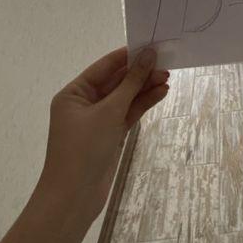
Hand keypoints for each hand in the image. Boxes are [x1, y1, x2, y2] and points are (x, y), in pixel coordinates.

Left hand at [36, 47, 168, 223]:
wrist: (74, 197)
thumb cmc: (84, 148)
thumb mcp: (109, 112)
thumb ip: (131, 83)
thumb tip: (147, 55)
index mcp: (74, 93)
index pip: (104, 67)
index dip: (128, 56)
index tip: (151, 45)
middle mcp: (84, 103)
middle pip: (116, 82)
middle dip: (140, 73)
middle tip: (166, 63)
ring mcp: (98, 120)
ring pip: (124, 98)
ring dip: (144, 88)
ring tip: (168, 78)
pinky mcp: (109, 135)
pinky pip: (128, 114)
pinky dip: (142, 105)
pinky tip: (161, 93)